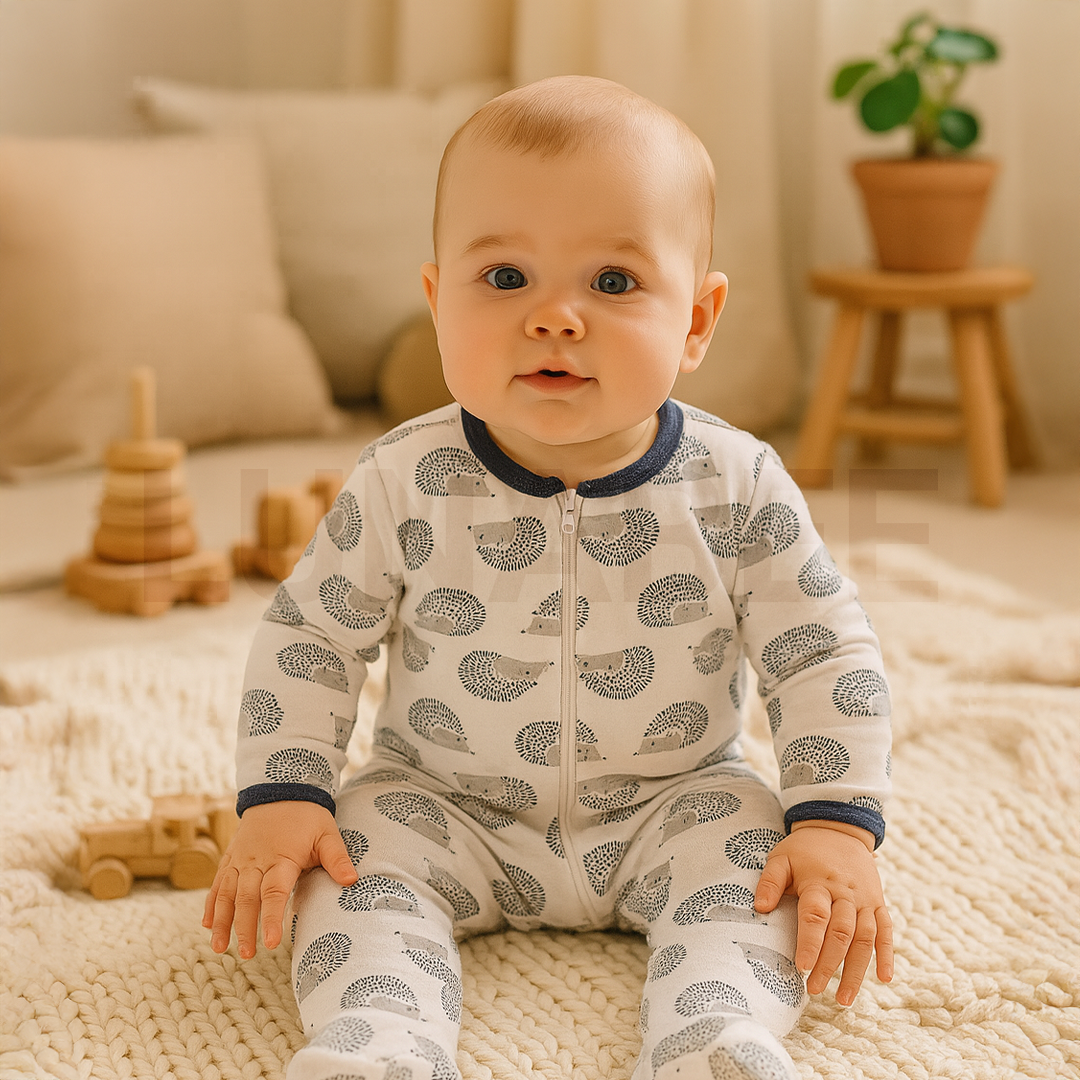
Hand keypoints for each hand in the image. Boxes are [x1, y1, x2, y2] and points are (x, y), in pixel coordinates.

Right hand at [203, 801, 357, 958]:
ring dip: (222, 921)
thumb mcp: (327, 833)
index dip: (271, 917)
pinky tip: (207, 925)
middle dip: (244, 928)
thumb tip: (352, 881)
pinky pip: (218, 883)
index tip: (270, 942)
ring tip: (219, 948)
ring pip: (226, 894)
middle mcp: (255, 860)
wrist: (280, 789)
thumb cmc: (307, 817)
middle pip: (246, 898)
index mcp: (281, 858)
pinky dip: (211, 904)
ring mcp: (239, 859)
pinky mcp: (230, 857)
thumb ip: (337, 858)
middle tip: (246, 955)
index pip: (274, 892)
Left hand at [754, 821, 892, 1005]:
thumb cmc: (804, 849)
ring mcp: (865, 899)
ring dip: (857, 970)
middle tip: (814, 989)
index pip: (816, 915)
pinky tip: (884, 978)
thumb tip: (760, 907)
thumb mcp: (781, 857)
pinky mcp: (878, 903)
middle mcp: (846, 893)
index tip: (802, 966)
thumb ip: (770, 881)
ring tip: (843, 999)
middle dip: (829, 964)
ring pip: (865, 938)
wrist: (838, 828)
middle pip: (841, 932)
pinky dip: (887, 954)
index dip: (811, 942)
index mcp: (819, 881)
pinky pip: (886, 930)